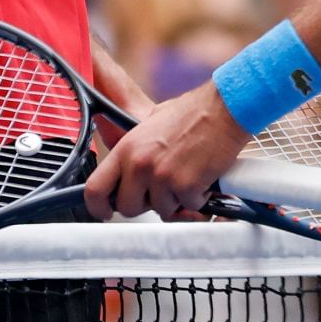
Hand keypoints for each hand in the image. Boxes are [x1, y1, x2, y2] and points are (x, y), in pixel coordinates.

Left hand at [83, 84, 249, 221]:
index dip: (98, 207)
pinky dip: (197, 199)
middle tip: (161, 189)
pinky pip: (187, 207)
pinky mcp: (186, 187)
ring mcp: (163, 177)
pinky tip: (202, 178)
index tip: (106, 212)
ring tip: (187, 175)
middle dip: (145, 204)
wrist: (225, 109)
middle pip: (127, 207)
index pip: (95, 188)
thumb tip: (125, 167)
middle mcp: (140, 164)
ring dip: (175, 200)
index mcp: (127, 148)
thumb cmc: (193, 113)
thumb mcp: (152, 123)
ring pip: (161, 211)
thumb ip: (135, 148)